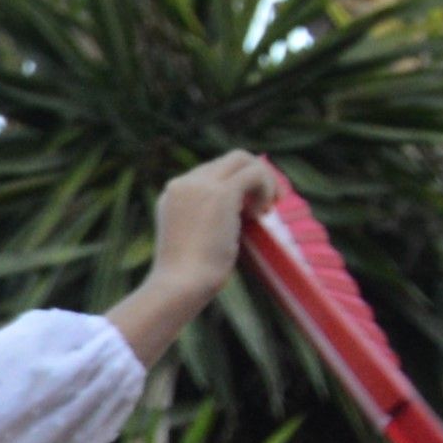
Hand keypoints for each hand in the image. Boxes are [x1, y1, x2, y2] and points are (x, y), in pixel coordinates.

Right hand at [103, 150, 283, 365]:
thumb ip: (210, 219)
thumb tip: (243, 212)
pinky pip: (253, 172)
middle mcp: (182, 184)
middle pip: (228, 160)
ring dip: (264, 178)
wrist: (181, 284)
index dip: (237, 186)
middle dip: (254, 176)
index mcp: (172, 195)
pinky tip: (265, 211)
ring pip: (242, 159)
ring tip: (271, 206)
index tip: (252, 209)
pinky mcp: (220, 193)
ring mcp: (199, 186)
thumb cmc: (188, 275)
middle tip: (269, 204)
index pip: (211, 173)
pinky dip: (267, 186)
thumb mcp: (196, 239)